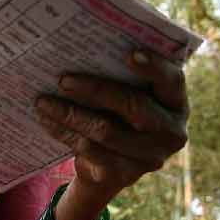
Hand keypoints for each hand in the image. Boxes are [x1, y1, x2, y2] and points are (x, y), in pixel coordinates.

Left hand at [35, 49, 187, 200]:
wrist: (111, 167)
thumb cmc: (120, 115)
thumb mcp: (131, 95)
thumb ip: (122, 74)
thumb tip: (87, 45)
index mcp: (176, 104)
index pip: (172, 80)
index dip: (153, 66)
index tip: (128, 53)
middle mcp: (171, 133)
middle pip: (134, 106)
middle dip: (95, 90)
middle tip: (62, 79)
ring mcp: (148, 157)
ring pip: (105, 130)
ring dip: (70, 113)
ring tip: (43, 101)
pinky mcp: (123, 174)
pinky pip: (89, 149)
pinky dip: (63, 131)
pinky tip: (45, 119)